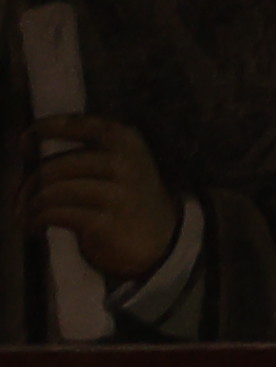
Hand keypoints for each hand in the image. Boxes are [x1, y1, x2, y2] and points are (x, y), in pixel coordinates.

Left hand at [24, 119, 171, 284]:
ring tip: (25, 215)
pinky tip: (34, 227)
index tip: (23, 145)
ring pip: (51, 191)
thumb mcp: (116, 162)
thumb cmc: (127, 198)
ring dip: (30, 205)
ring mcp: (117, 193)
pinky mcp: (106, 222)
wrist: (164, 241)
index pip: (70, 125)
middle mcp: (122, 162)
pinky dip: (37, 220)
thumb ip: (82, 149)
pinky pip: (56, 214)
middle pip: (53, 167)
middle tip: (20, 199)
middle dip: (28, 185)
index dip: (40, 132)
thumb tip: (26, 150)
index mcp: (122, 138)